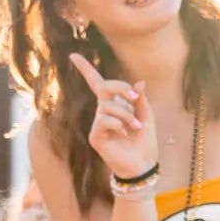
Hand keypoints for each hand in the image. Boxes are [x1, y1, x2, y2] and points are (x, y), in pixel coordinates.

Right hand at [70, 50, 158, 181]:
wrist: (143, 165)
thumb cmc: (144, 142)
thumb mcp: (146, 117)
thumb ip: (140, 101)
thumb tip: (139, 82)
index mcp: (114, 105)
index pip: (97, 83)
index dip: (85, 69)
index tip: (73, 55)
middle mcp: (102, 112)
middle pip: (104, 87)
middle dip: (120, 88)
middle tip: (135, 98)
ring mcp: (98, 125)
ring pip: (108, 106)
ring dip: (126, 114)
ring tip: (136, 126)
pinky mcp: (96, 137)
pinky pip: (104, 120)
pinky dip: (118, 124)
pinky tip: (125, 133)